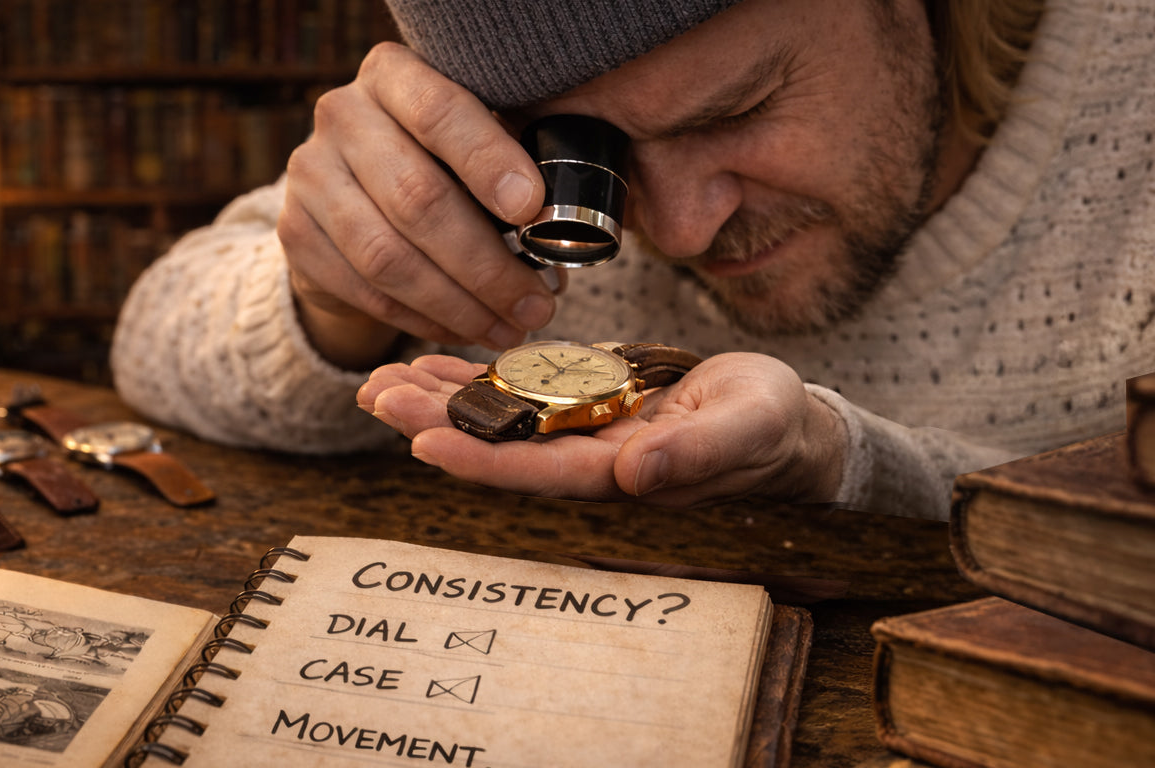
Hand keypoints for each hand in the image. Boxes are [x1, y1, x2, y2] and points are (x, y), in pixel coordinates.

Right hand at [277, 42, 557, 369]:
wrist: (350, 190)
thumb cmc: (439, 159)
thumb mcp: (474, 136)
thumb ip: (510, 159)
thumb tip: (561, 225)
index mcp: (392, 75)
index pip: (439, 112)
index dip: (487, 162)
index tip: (533, 208)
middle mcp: (341, 115)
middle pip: (416, 198)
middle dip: (486, 265)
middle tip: (536, 305)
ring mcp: (309, 175)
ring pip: (388, 257)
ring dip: (458, 304)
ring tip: (508, 328)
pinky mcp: (295, 233)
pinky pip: (365, 291)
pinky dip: (422, 319)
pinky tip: (463, 329)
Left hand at [356, 352, 847, 506]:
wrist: (778, 417)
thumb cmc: (771, 426)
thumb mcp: (747, 429)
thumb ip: (694, 453)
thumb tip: (636, 478)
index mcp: (621, 473)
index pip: (539, 472)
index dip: (482, 460)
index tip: (425, 441)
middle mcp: (587, 457)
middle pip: (500, 444)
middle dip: (436, 422)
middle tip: (376, 394)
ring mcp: (581, 430)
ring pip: (499, 416)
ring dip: (440, 399)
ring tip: (381, 377)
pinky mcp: (583, 400)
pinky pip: (518, 389)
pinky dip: (474, 376)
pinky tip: (429, 361)